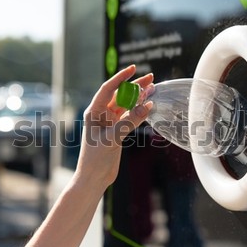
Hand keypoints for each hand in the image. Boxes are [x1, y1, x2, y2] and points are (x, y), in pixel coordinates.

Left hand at [76, 65, 153, 187]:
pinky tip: (148, 106)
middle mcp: (100, 115)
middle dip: (134, 86)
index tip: (134, 69)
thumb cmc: (96, 159)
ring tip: (153, 89)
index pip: (108, 89)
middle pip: (119, 95)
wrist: (94, 178)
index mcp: (93, 112)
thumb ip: (130, 121)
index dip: (121, 78)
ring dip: (138, 98)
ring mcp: (109, 123)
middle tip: (151, 77)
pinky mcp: (116, 131)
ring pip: (126, 105)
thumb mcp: (113, 138)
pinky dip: (139, 112)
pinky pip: (129, 117)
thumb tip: (148, 106)